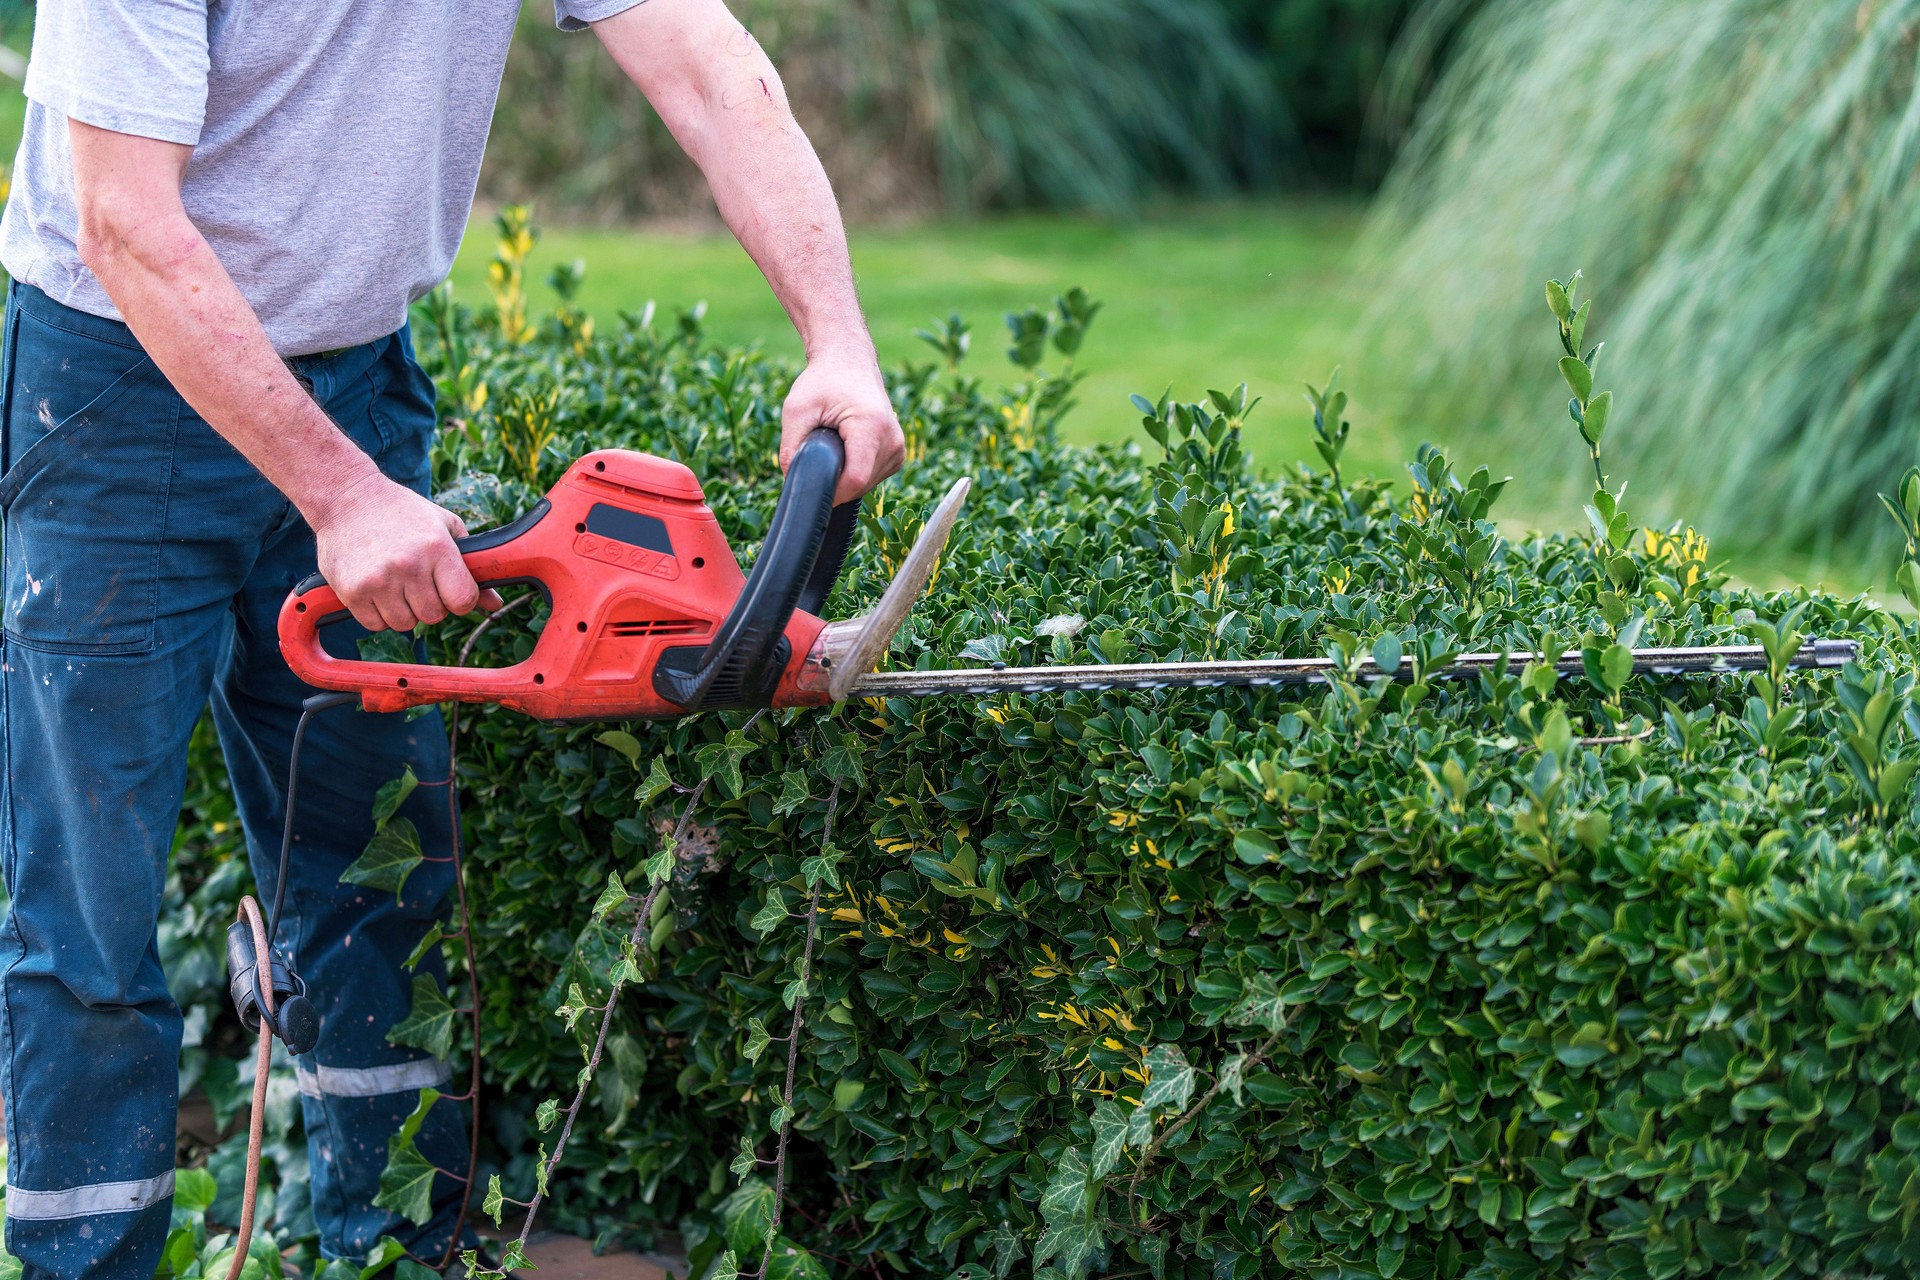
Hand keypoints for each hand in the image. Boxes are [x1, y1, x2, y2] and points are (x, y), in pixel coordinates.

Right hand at [310, 472, 504, 631]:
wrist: (347, 497)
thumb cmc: (403, 512)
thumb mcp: (445, 527)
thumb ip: (472, 566)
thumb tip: (495, 604)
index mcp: (437, 548)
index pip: (463, 600)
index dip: (460, 600)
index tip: (450, 591)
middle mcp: (409, 565)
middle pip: (434, 615)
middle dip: (430, 604)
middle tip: (418, 583)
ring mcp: (378, 580)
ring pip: (405, 623)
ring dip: (404, 611)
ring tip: (396, 583)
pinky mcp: (352, 591)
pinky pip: (375, 624)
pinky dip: (378, 614)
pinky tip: (377, 589)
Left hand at [780, 347, 905, 504]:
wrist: (849, 361)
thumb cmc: (823, 381)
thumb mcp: (796, 410)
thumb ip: (790, 448)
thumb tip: (792, 483)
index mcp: (871, 426)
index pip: (855, 479)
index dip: (831, 492)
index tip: (811, 490)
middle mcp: (892, 439)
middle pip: (860, 485)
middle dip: (834, 482)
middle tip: (817, 454)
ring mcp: (898, 447)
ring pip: (866, 485)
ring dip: (844, 477)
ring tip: (834, 445)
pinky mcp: (897, 453)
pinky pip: (873, 477)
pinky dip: (855, 472)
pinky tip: (846, 449)